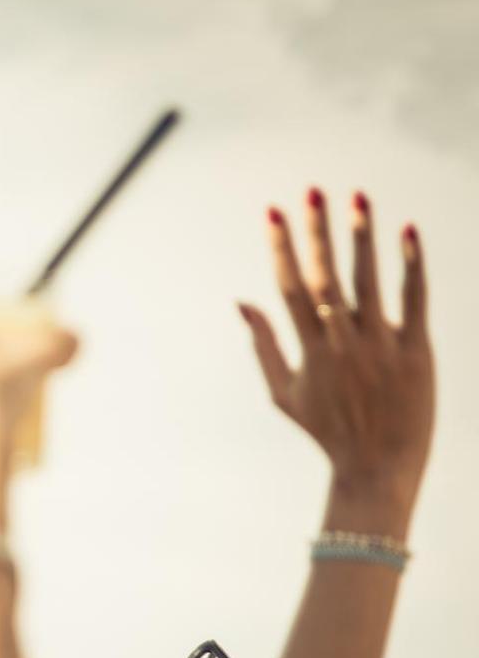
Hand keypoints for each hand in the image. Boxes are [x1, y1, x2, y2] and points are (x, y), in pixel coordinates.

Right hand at [240, 191, 432, 513]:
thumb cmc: (327, 431)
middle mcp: (341, 342)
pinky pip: (414, 299)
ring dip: (363, 237)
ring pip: (369, 280)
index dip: (281, 248)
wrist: (378, 467)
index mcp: (308, 350)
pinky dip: (411, 265)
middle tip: (313, 191)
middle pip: (327, 276)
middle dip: (318, 232)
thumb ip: (263, 344)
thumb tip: (242, 302)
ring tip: (358, 198)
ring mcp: (380, 345)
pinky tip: (408, 232)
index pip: (290, 288)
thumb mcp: (282, 392)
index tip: (273, 212)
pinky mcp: (415, 350)